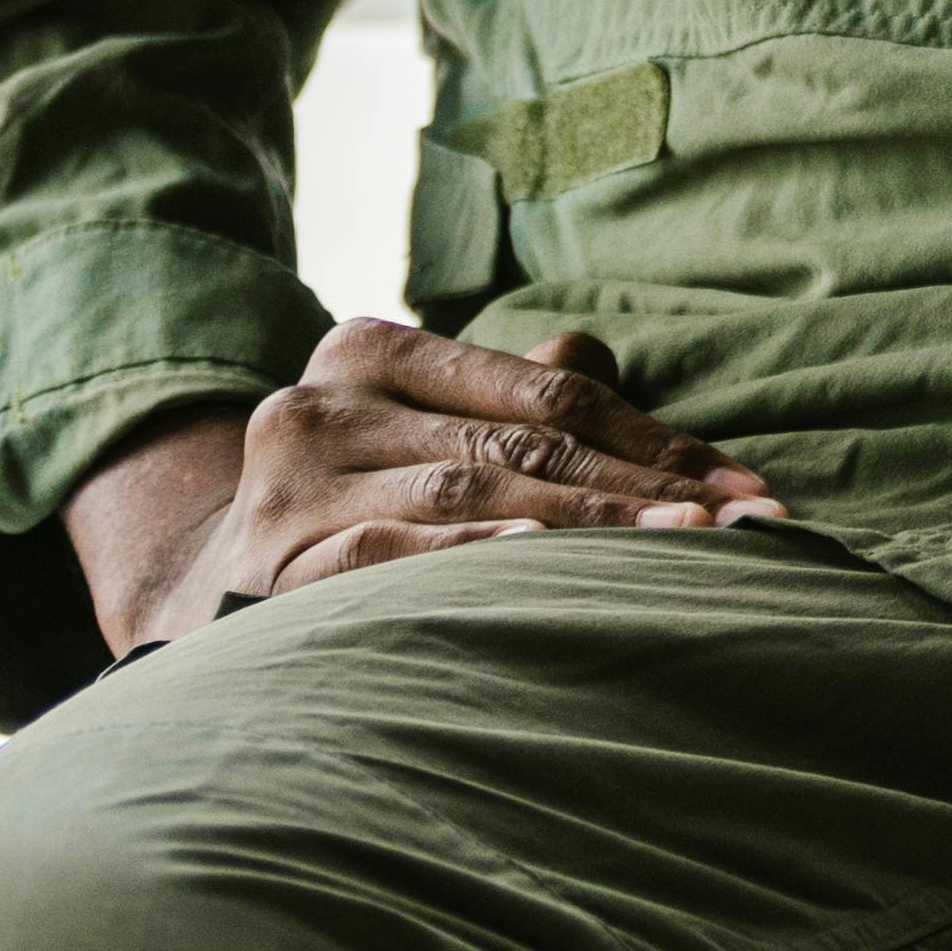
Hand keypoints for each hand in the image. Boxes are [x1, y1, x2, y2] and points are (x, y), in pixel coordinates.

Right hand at [64, 321, 782, 657]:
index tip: (747, 489)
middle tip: (740, 527)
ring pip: (469, 495)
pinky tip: (539, 567)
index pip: (548, 390)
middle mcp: (323, 402)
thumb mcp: (431, 432)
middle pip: (520, 441)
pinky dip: (469, 561)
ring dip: (585, 527)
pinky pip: (390, 559)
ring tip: (679, 551)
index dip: (656, 438)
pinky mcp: (270, 566)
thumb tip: (605, 350)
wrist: (204, 600)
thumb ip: (522, 393)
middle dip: (643, 488)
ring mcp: (290, 486)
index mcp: (375, 351)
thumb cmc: (364, 506)